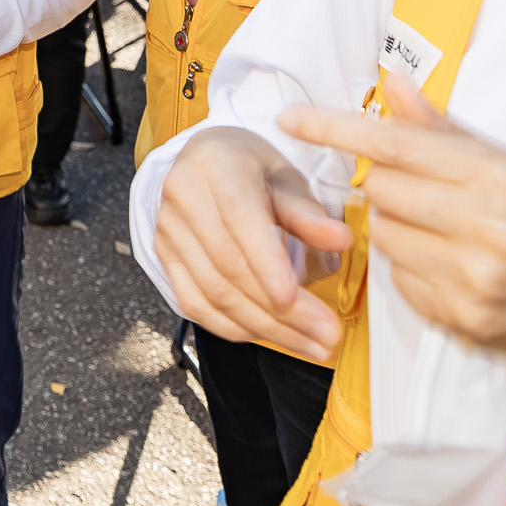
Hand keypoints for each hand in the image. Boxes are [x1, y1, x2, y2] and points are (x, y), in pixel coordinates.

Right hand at [154, 124, 354, 360]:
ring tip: (309, 344)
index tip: (294, 297)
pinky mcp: (165, 257)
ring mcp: (169, 229)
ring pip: (214, 292)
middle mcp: (183, 196)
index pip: (239, 218)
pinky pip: (195, 305)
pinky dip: (233, 328)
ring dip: (265, 327)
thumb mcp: (286, 177)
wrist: (206, 161)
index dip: (266, 262)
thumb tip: (340, 240)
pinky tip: (268, 336)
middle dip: (281, 310)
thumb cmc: (251, 169)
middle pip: (229, 266)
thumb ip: (308, 212)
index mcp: (216, 165)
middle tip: (326, 335)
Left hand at [277, 70, 505, 370]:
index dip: (334, 130)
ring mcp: (473, 278)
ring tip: (448, 232)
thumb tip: (390, 81)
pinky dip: (415, 270)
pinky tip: (456, 268)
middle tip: (426, 192)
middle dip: (388, 186)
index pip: (394, 146)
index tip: (290, 120)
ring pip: (384, 237)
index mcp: (498, 176)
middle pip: (380, 191)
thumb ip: (444, 129)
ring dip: (399, 229)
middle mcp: (485, 227)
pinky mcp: (464, 318)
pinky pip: (402, 282)